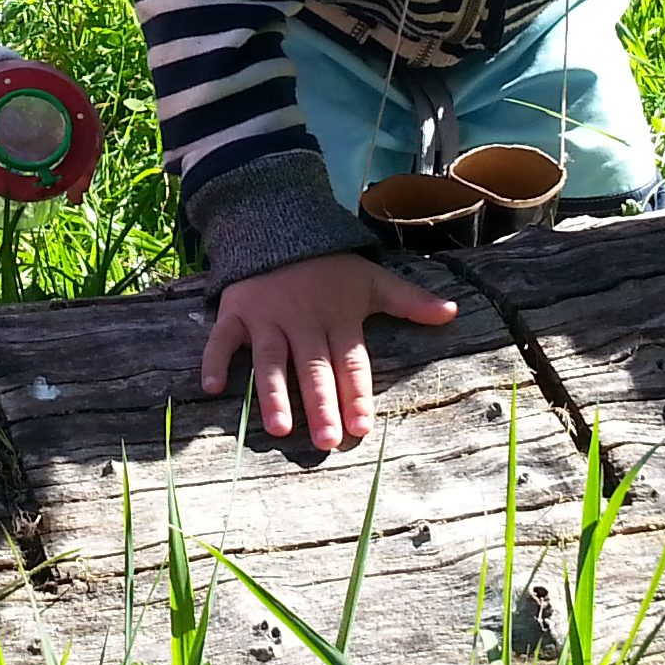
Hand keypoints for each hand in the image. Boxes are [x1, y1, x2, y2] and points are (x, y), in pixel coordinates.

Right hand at [202, 252, 457, 450]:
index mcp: (338, 316)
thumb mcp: (371, 279)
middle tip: (326, 440)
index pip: (351, 362)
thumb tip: (451, 313)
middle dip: (321, 404)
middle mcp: (303, 320)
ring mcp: (267, 317)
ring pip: (271, 360)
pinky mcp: (236, 310)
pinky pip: (222, 339)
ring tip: (279, 429)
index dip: (356, 394)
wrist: (280, 223)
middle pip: (314, 368)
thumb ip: (408, 301)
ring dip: (273, 394)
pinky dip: (214, 361)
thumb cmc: (330, 265)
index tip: (361, 426)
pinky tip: (213, 388)